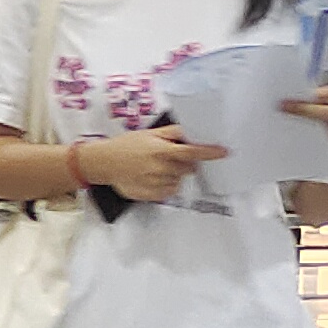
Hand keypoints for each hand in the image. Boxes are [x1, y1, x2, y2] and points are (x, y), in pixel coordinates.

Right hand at [81, 124, 224, 203]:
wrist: (103, 163)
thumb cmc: (126, 146)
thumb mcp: (149, 133)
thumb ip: (172, 133)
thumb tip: (192, 132)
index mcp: (161, 151)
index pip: (192, 152)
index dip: (210, 152)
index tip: (224, 152)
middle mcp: (161, 168)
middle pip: (188, 169)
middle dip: (185, 163)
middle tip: (170, 157)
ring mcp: (156, 183)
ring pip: (179, 181)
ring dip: (174, 175)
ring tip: (157, 168)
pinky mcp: (151, 195)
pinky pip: (170, 192)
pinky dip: (167, 185)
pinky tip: (154, 178)